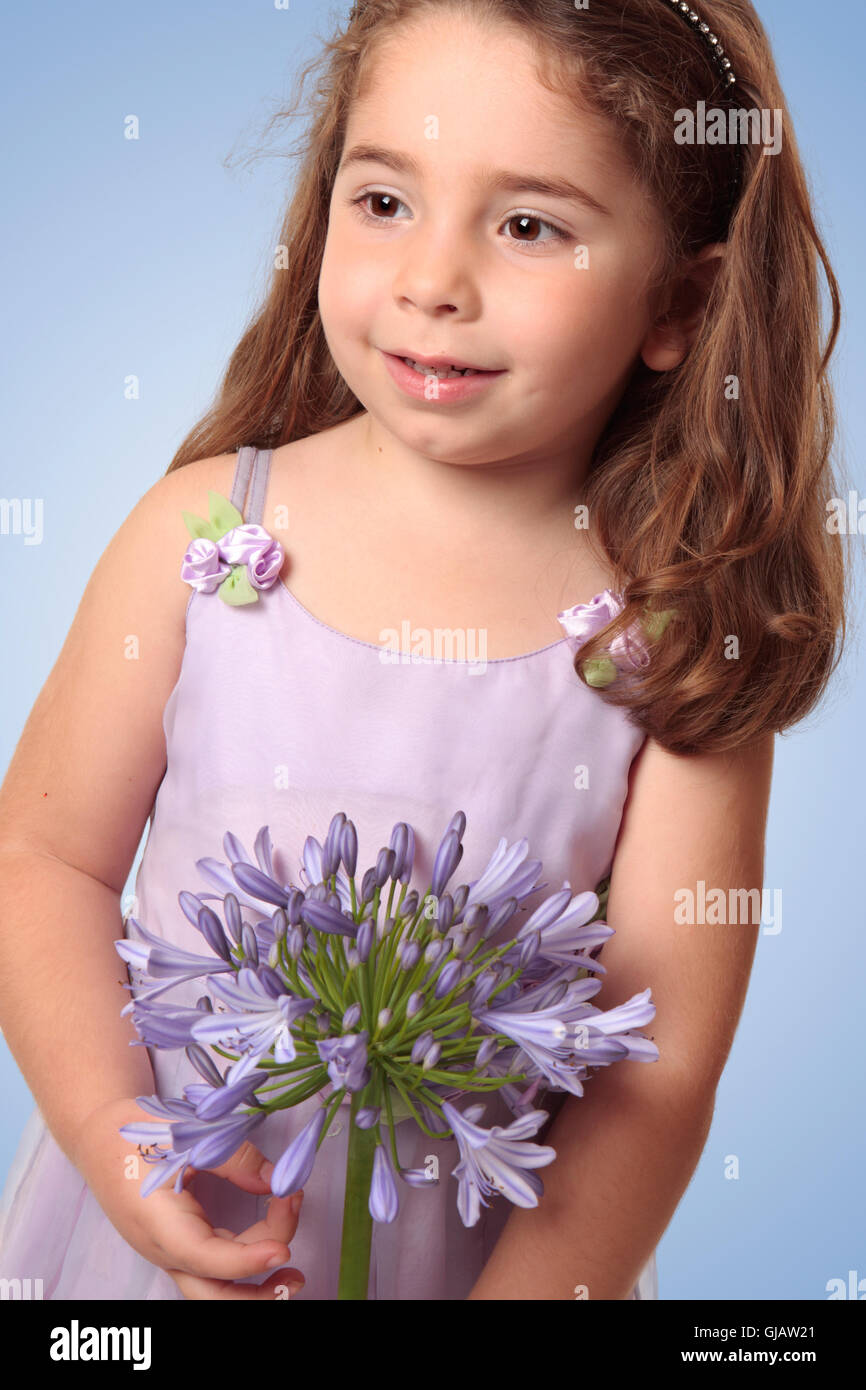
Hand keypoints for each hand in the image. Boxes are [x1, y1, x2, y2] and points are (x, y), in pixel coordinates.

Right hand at [72, 1096, 306, 1299]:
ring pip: (216, 1286)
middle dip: (256, 1295)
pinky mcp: (180, 1245)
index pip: (207, 1258)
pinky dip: (246, 1259)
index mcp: (159, 1223)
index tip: (284, 1249)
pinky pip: (216, 1266)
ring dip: (255, 1285)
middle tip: (296, 1269)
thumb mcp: (186, 1133)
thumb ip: (233, 1156)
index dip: (247, 1260)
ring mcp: (171, 1252)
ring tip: (294, 1268)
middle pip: (212, 1294)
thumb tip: (277, 1182)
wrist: (100, 1138)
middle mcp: (164, 1249)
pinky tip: (272, 1239)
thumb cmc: (137, 1133)